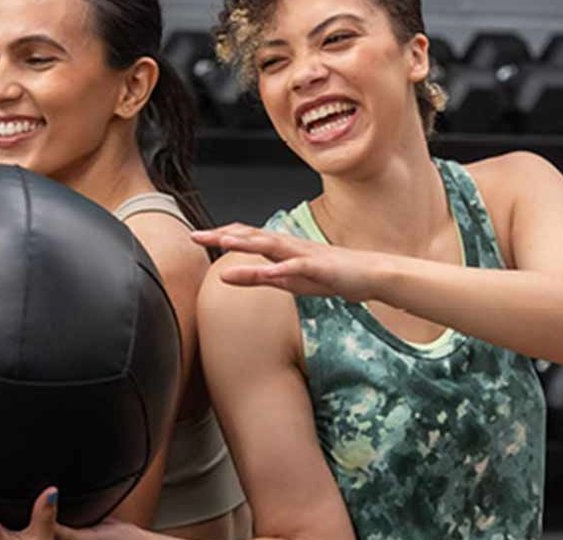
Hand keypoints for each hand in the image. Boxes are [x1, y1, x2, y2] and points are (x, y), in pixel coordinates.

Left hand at [190, 223, 390, 301]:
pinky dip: (282, 269)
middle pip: (252, 236)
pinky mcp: (320, 268)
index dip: (220, 236)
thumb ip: (255, 277)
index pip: (245, 236)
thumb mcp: (285, 281)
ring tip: (224, 242)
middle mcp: (289, 245)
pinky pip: (299, 268)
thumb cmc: (327, 275)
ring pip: (272, 246)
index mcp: (280, 248)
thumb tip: (223, 276)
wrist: (368, 274)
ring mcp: (305, 254)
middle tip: (196, 236)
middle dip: (224, 235)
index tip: (194, 237)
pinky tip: (268, 272)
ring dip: (248, 243)